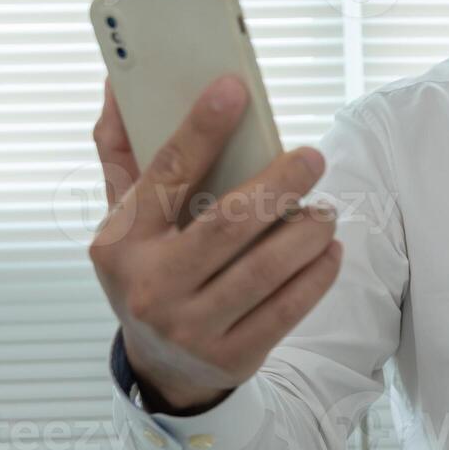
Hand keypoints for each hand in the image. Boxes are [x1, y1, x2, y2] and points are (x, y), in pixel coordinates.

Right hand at [89, 75, 342, 412]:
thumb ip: (122, 153)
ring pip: (265, 269)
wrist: (161, 367)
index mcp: (122, 241)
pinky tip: (330, 249)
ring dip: (308, 232)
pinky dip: (317, 274)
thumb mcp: (124, 221)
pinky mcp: (231, 356)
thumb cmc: (148, 271)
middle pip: (228, 223)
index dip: (202, 128)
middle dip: (279, 184)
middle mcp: (152, 285)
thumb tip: (118, 82)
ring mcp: (191, 327)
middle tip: (313, 157)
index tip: (235, 89)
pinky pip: (287, 308)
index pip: (166, 173)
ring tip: (325, 210)